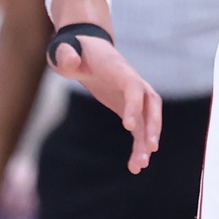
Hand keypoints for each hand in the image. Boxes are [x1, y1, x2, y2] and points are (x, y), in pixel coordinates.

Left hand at [50, 31, 162, 172]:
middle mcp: (133, 82)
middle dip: (154, 125)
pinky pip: (140, 130)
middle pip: (152, 104)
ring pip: (148, 121)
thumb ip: (65, 55)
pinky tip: (135, 167)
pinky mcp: (131, 109)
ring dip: (147, 143)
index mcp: (119, 68)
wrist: (88, 51)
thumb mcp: (64, 51)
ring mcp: (134, 97)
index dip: (134, 106)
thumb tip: (70, 61)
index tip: (129, 128)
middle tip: (151, 147)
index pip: (133, 87)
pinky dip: (140, 147)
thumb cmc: (74, 52)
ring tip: (140, 166)